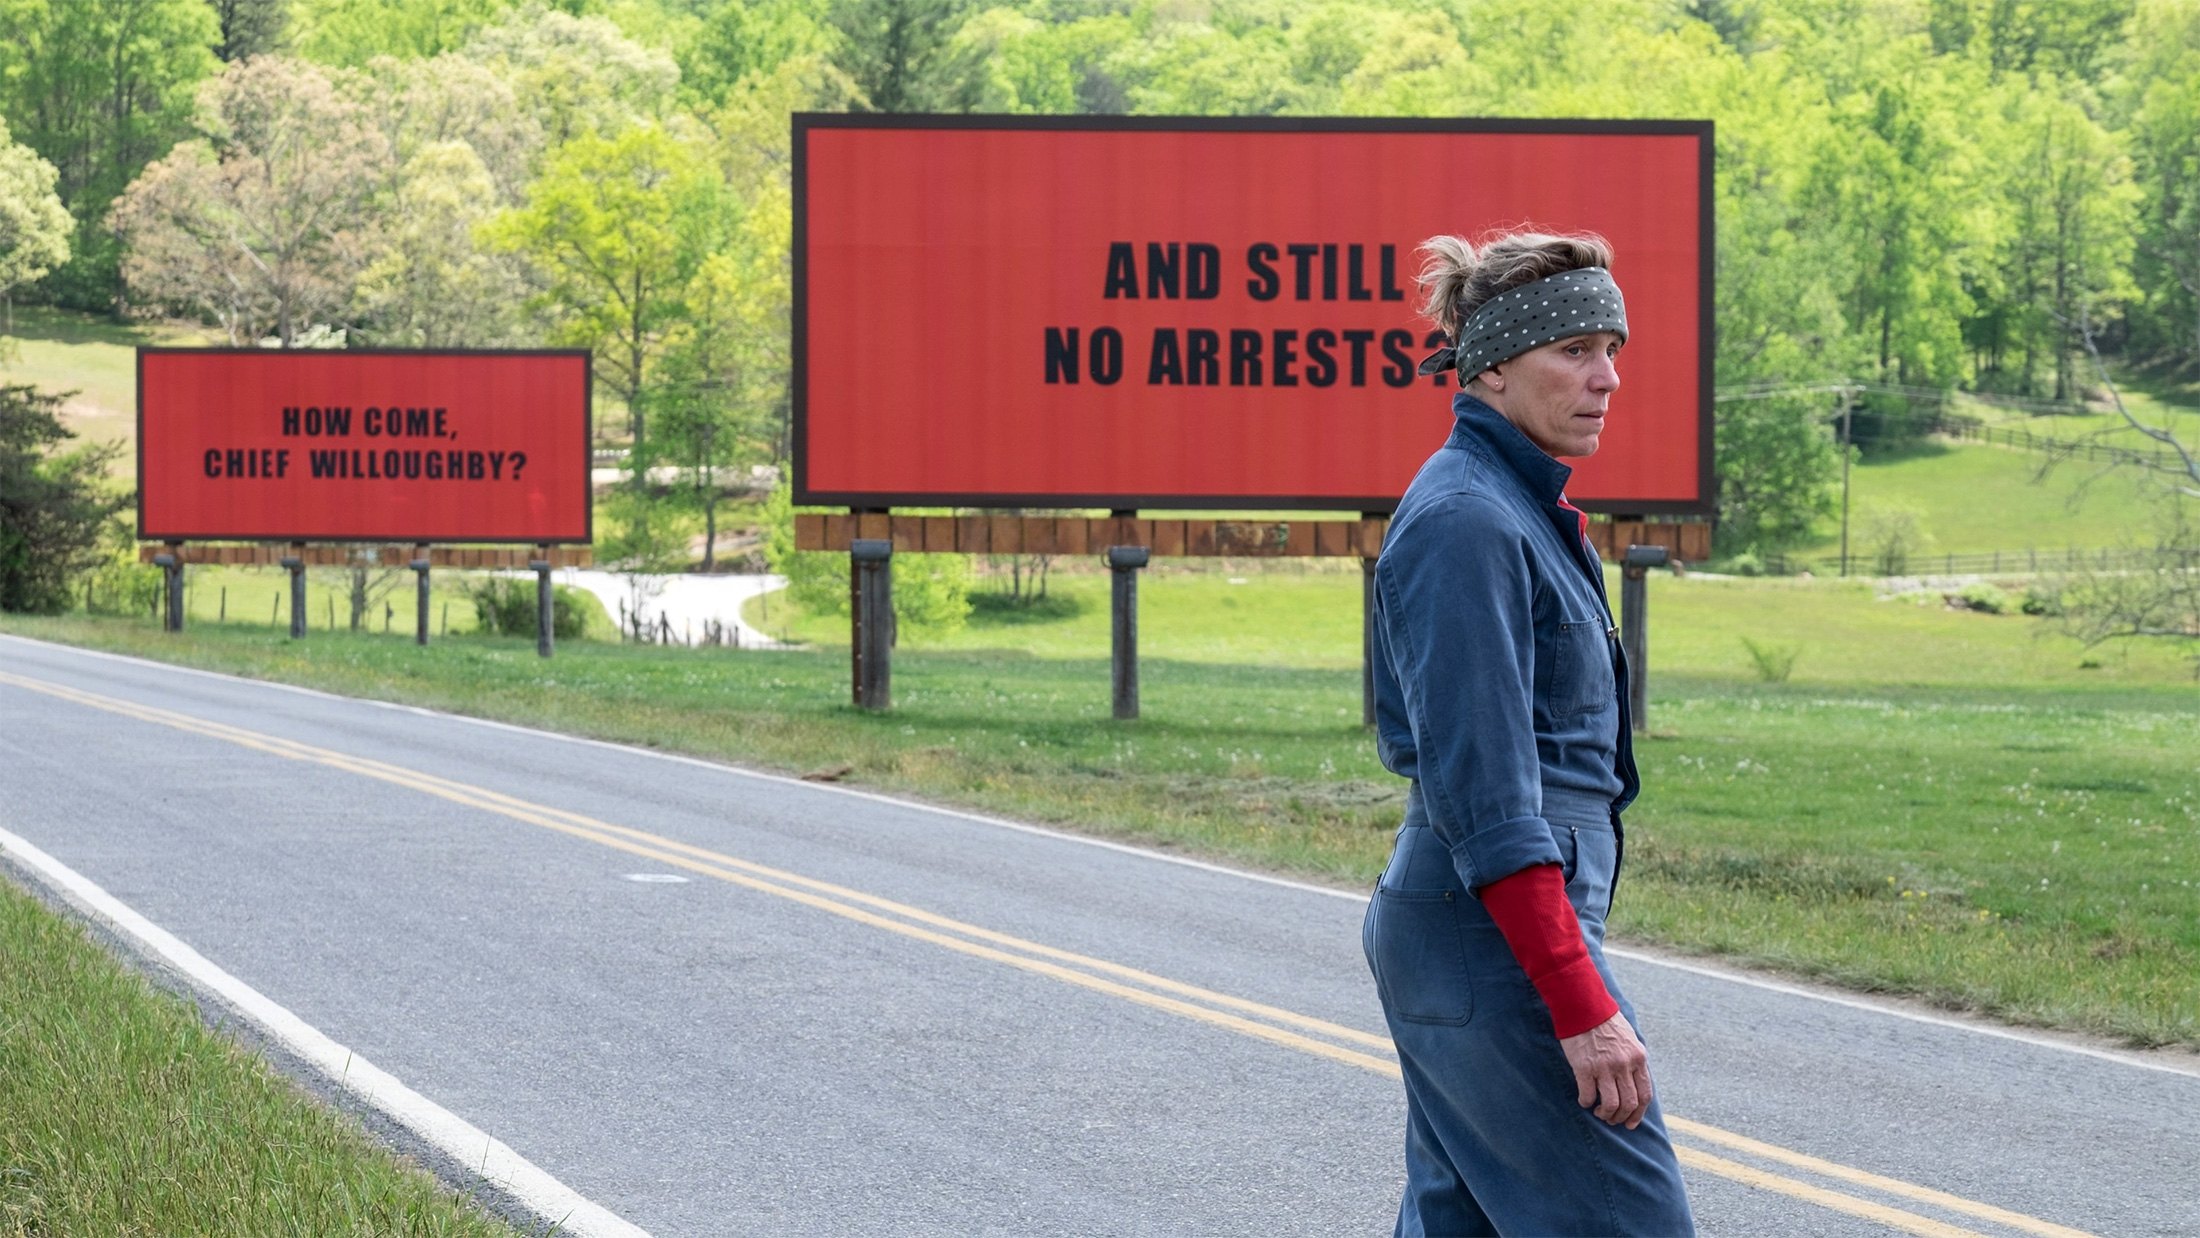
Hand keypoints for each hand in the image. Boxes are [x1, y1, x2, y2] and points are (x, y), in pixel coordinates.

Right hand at [1559, 1011, 1653, 1128]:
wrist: (1583, 1006)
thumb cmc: (1605, 1022)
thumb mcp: (1629, 1039)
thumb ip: (1634, 1061)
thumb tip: (1634, 1084)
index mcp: (1638, 1058)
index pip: (1645, 1095)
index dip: (1638, 1114)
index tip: (1630, 1123)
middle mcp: (1624, 1065)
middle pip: (1629, 1103)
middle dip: (1620, 1117)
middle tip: (1611, 1119)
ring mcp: (1604, 1067)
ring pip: (1611, 1104)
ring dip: (1605, 1114)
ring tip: (1598, 1112)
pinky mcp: (1584, 1067)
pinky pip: (1587, 1095)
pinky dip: (1586, 1102)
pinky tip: (1584, 1100)